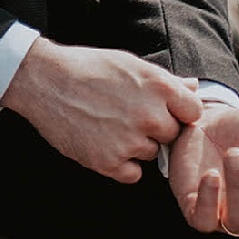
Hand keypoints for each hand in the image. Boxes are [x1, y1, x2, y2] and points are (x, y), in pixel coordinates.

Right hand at [1, 40, 203, 183]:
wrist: (44, 81)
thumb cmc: (87, 68)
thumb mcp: (130, 64)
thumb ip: (166, 80)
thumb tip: (195, 87)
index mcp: (159, 87)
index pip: (193, 112)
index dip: (177, 112)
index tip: (161, 109)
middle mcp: (150, 115)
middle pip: (171, 135)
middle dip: (155, 129)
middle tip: (126, 116)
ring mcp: (130, 141)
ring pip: (150, 154)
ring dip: (135, 146)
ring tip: (108, 125)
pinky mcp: (109, 162)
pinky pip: (132, 174)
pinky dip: (120, 165)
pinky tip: (102, 143)